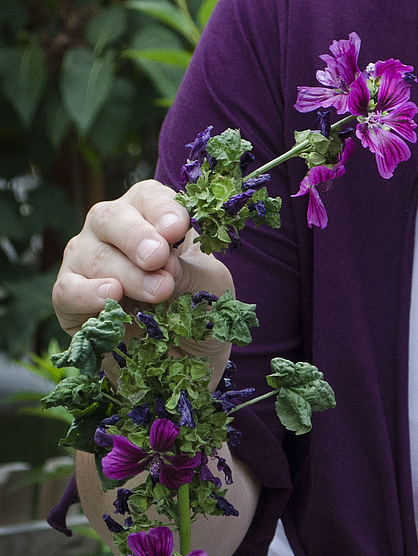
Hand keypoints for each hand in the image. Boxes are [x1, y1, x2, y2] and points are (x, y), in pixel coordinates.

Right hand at [52, 179, 234, 386]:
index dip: (161, 209)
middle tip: (158, 258)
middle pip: (111, 217)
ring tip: (158, 293)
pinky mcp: (68, 297)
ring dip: (127, 274)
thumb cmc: (200, 307)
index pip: (149, 197)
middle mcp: (112, 230)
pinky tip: (111, 297)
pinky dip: (87, 294)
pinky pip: (67, 289)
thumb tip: (161, 263)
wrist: (184, 358)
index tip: (177, 229)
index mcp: (151, 215)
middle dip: (137, 237)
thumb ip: (189, 270)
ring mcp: (85, 260)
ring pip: (93, 254)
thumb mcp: (211, 285)